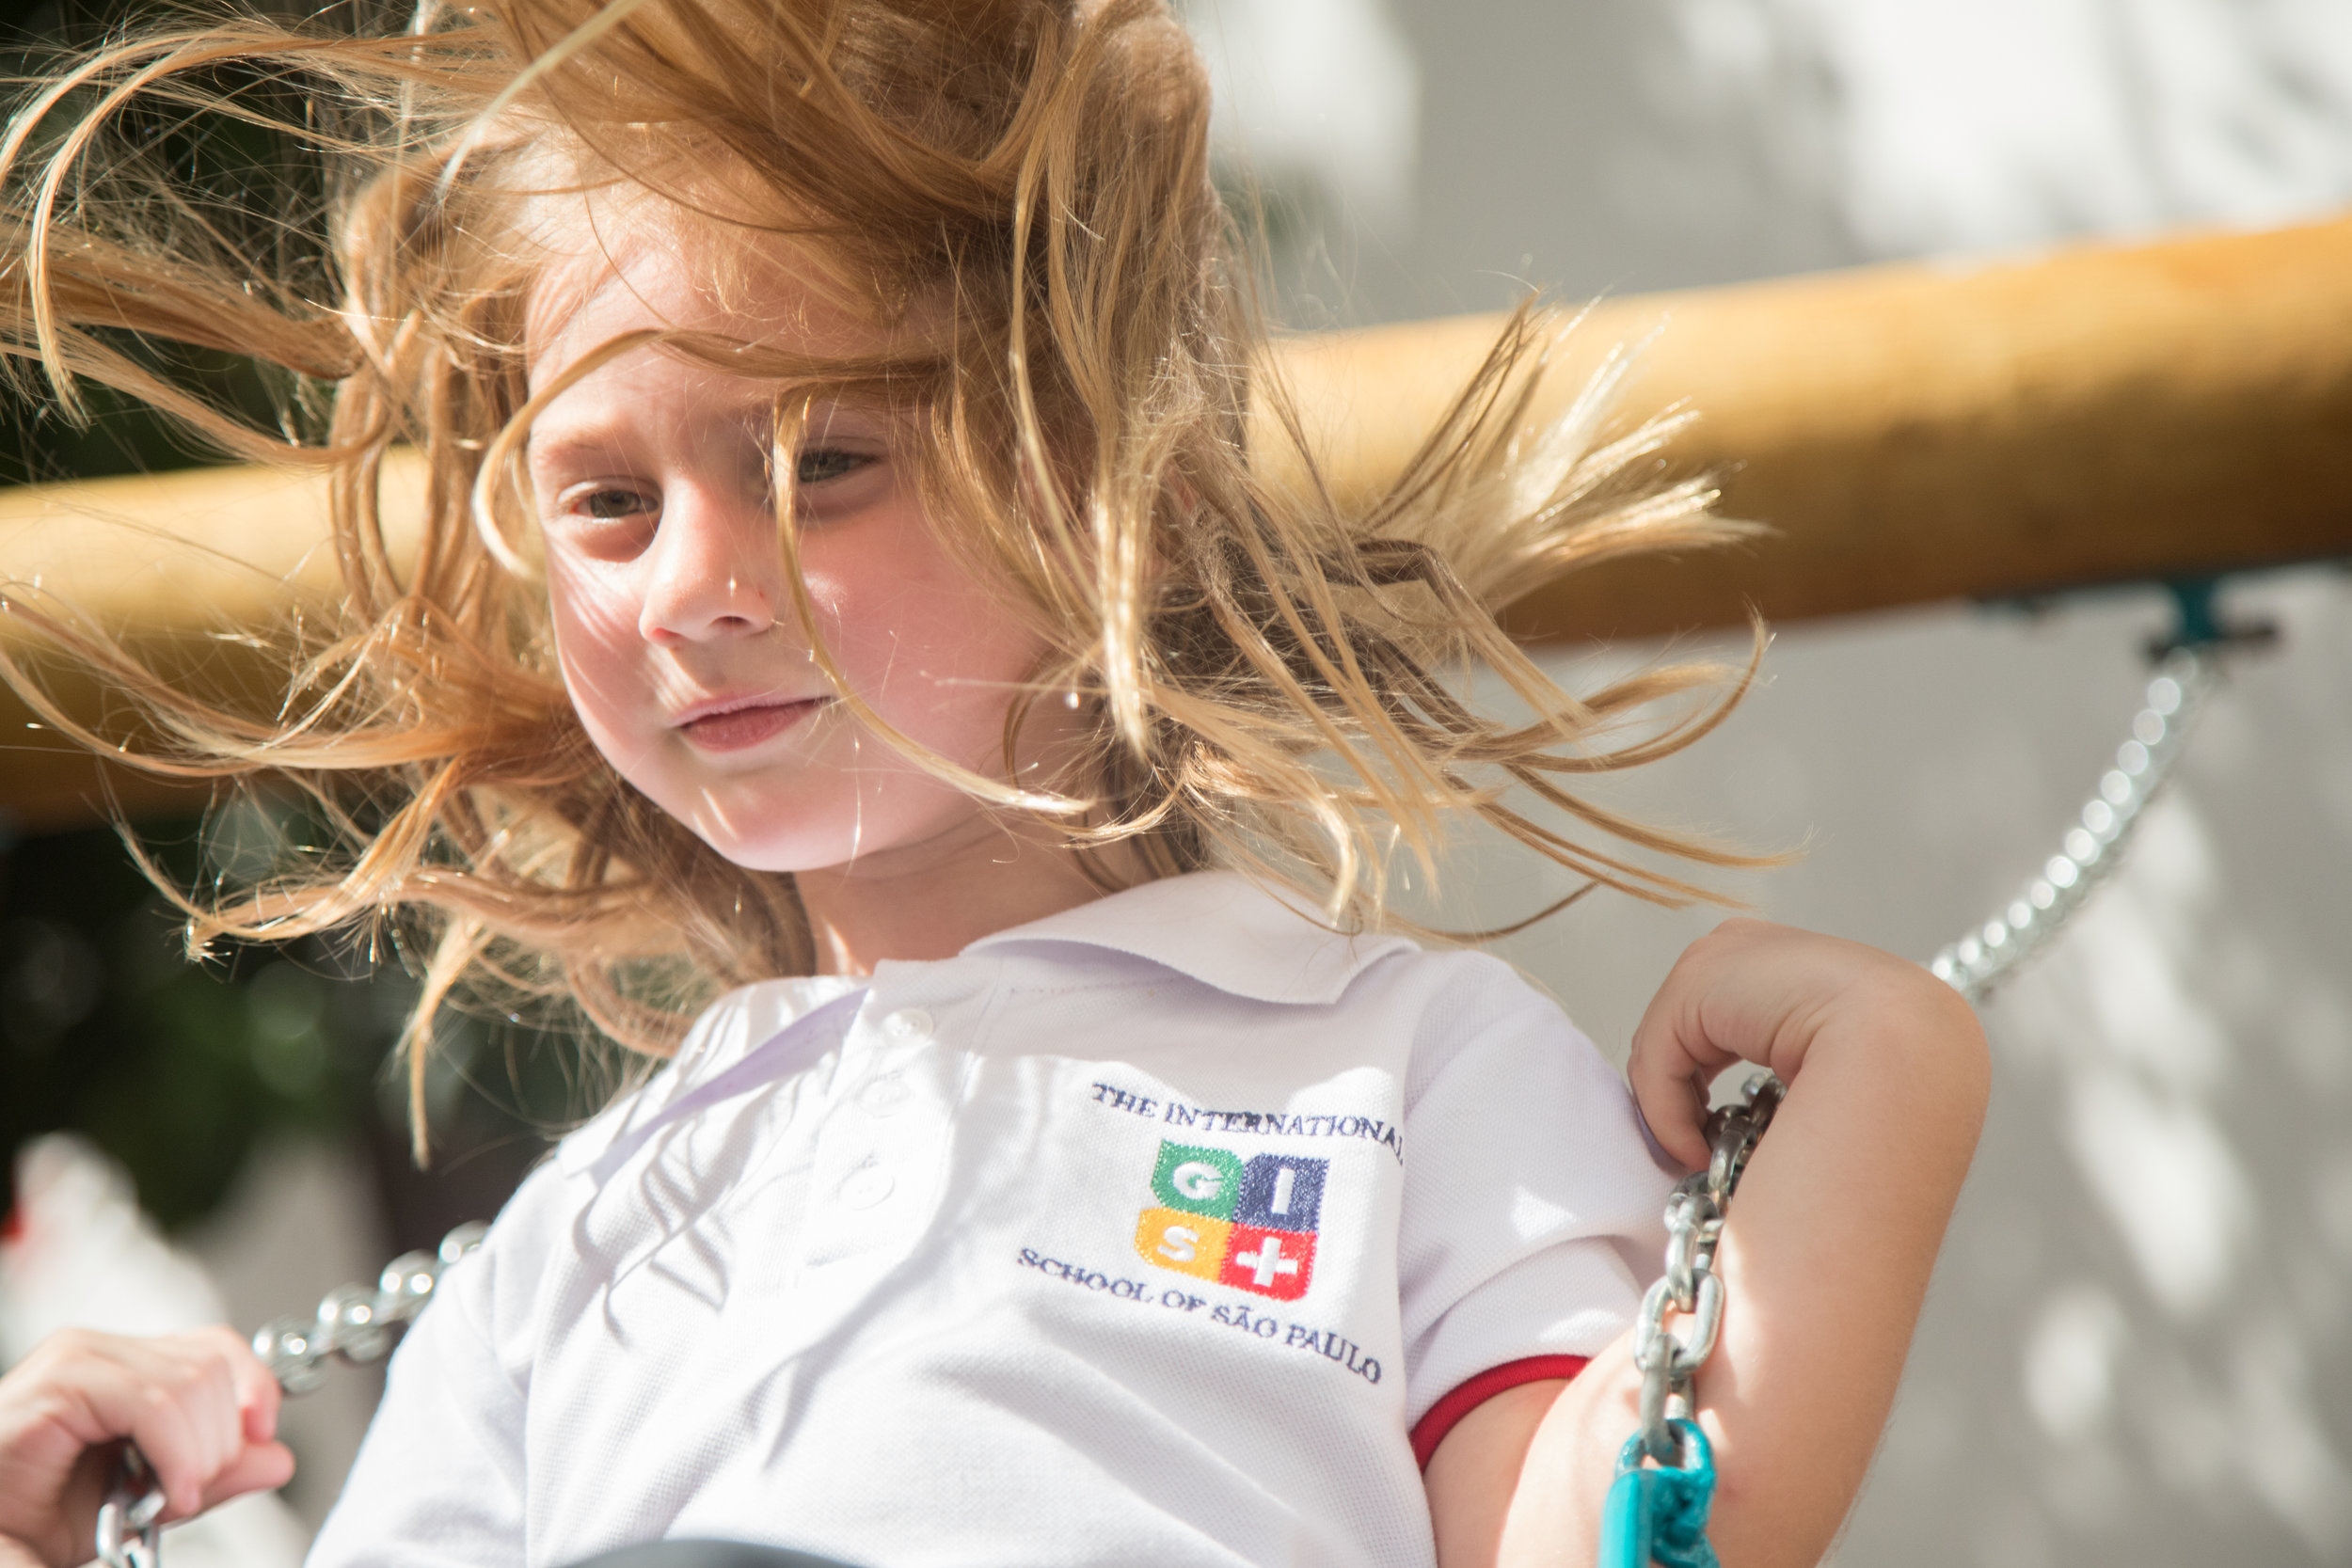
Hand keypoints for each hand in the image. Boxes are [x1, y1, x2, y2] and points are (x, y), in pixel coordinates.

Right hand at [0, 1327, 293, 1567]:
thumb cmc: (39, 1516)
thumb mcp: (147, 1497)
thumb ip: (212, 1474)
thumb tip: (278, 1458)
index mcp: (124, 1367)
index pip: (216, 1348)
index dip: (254, 1390)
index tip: (260, 1439)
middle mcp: (100, 1352)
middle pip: (212, 1366)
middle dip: (221, 1439)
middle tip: (190, 1490)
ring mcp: (78, 1359)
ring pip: (191, 1383)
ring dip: (199, 1454)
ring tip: (170, 1497)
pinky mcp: (59, 1383)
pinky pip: (153, 1403)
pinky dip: (177, 1454)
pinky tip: (168, 1492)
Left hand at [1626, 917, 1973, 1168]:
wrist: (1911, 1058)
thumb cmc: (1898, 1089)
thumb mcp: (1848, 1069)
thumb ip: (1801, 1069)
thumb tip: (1753, 1113)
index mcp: (1809, 964)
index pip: (1736, 1013)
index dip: (1714, 1076)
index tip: (1731, 1135)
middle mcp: (1765, 945)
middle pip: (1695, 1022)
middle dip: (1689, 1086)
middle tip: (1702, 1149)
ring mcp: (1730, 952)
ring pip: (1671, 1041)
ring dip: (1677, 1106)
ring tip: (1701, 1156)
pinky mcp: (1699, 978)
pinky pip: (1657, 1052)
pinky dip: (1666, 1109)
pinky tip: (1696, 1150)